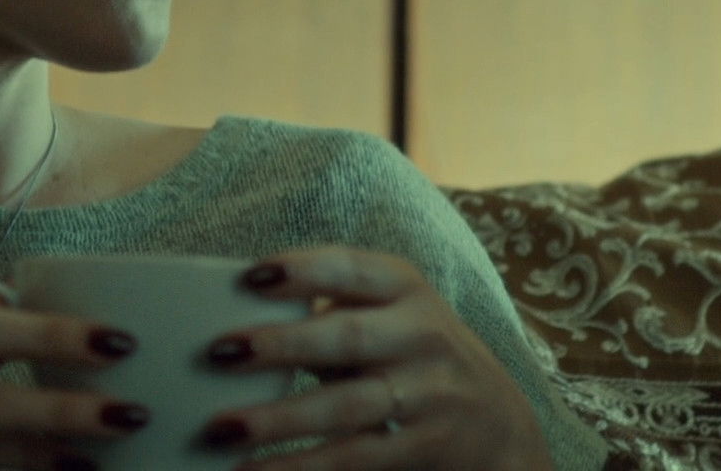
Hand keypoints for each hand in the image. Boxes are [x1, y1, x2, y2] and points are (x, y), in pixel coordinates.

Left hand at [194, 246, 551, 470]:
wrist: (501, 426)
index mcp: (403, 287)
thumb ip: (331, 313)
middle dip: (281, 345)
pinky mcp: (427, 446)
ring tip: (223, 428)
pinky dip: (304, 468)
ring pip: (347, 407)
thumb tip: (238, 324)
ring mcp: (428, 393)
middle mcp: (421, 334)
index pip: (349, 269)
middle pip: (346, 337)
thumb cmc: (414, 356)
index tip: (249, 278)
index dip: (301, 271)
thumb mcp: (390, 315)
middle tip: (220, 353)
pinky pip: (357, 459)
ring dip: (280, 419)